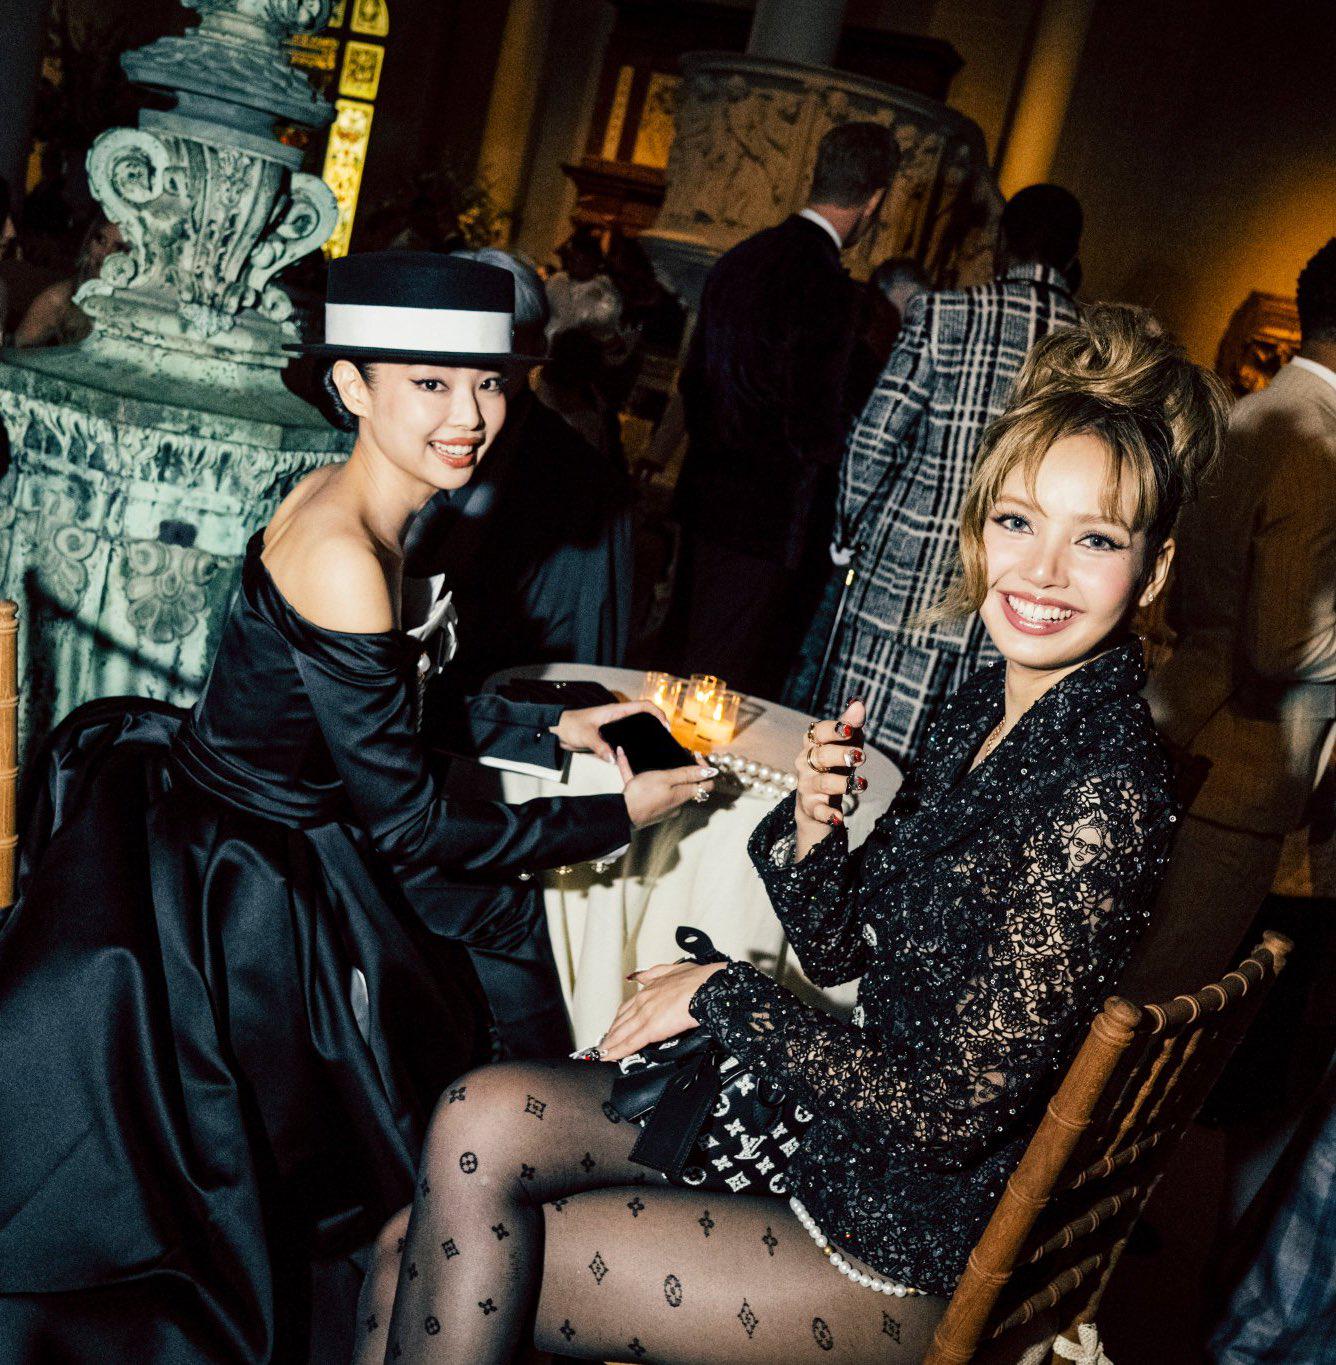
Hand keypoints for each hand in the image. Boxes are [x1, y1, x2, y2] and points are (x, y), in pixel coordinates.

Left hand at [552, 700, 665, 760]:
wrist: (557, 730)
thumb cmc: (569, 725)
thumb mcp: (585, 735)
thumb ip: (599, 747)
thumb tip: (614, 759)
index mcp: (615, 711)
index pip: (643, 706)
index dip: (657, 713)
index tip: (665, 726)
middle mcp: (618, 718)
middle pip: (644, 717)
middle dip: (658, 724)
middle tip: (666, 738)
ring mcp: (615, 727)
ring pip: (637, 728)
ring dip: (648, 734)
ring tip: (657, 747)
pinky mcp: (609, 737)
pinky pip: (627, 739)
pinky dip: (636, 744)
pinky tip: (638, 754)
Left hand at [597, 960, 727, 1061]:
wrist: (707, 987)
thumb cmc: (698, 980)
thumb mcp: (673, 969)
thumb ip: (655, 973)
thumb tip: (640, 976)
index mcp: (649, 989)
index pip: (627, 1007)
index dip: (619, 1019)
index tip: (614, 1026)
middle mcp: (643, 1001)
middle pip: (621, 1021)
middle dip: (612, 1033)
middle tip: (604, 1043)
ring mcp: (645, 1015)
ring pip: (621, 1032)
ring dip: (610, 1044)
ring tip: (603, 1052)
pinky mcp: (651, 1028)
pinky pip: (630, 1043)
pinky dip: (617, 1051)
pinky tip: (610, 1056)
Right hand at [617, 748, 716, 828]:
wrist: (622, 815)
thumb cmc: (643, 795)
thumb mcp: (666, 778)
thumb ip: (688, 774)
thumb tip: (712, 772)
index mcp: (683, 794)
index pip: (706, 784)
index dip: (705, 769)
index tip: (695, 755)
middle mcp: (677, 802)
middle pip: (686, 784)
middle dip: (682, 769)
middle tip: (675, 754)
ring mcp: (663, 806)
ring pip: (664, 785)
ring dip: (656, 771)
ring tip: (642, 754)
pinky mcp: (649, 806)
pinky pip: (645, 787)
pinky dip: (636, 773)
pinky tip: (622, 757)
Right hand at [796, 698, 866, 851]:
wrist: (818, 804)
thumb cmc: (834, 767)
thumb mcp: (844, 745)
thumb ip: (850, 725)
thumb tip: (859, 702)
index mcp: (813, 745)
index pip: (817, 732)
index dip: (833, 729)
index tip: (849, 729)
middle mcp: (805, 764)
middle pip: (820, 755)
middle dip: (840, 755)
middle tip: (860, 757)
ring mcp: (807, 787)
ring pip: (821, 783)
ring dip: (842, 783)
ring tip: (861, 784)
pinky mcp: (811, 808)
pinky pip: (818, 811)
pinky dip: (828, 813)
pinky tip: (839, 816)